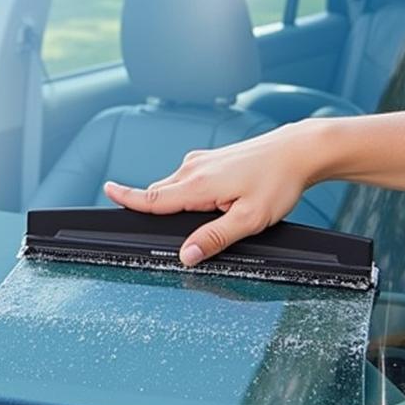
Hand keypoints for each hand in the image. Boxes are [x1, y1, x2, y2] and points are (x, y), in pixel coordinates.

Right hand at [103, 122, 322, 266]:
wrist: (297, 150)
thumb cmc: (277, 182)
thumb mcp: (249, 219)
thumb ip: (215, 238)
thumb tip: (187, 255)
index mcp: (198, 184)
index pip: (152, 196)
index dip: (127, 197)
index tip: (108, 191)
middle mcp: (193, 169)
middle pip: (160, 194)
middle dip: (158, 212)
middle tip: (180, 233)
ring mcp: (201, 161)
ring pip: (174, 188)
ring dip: (178, 204)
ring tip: (214, 217)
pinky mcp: (210, 160)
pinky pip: (187, 180)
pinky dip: (188, 194)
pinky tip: (216, 203)